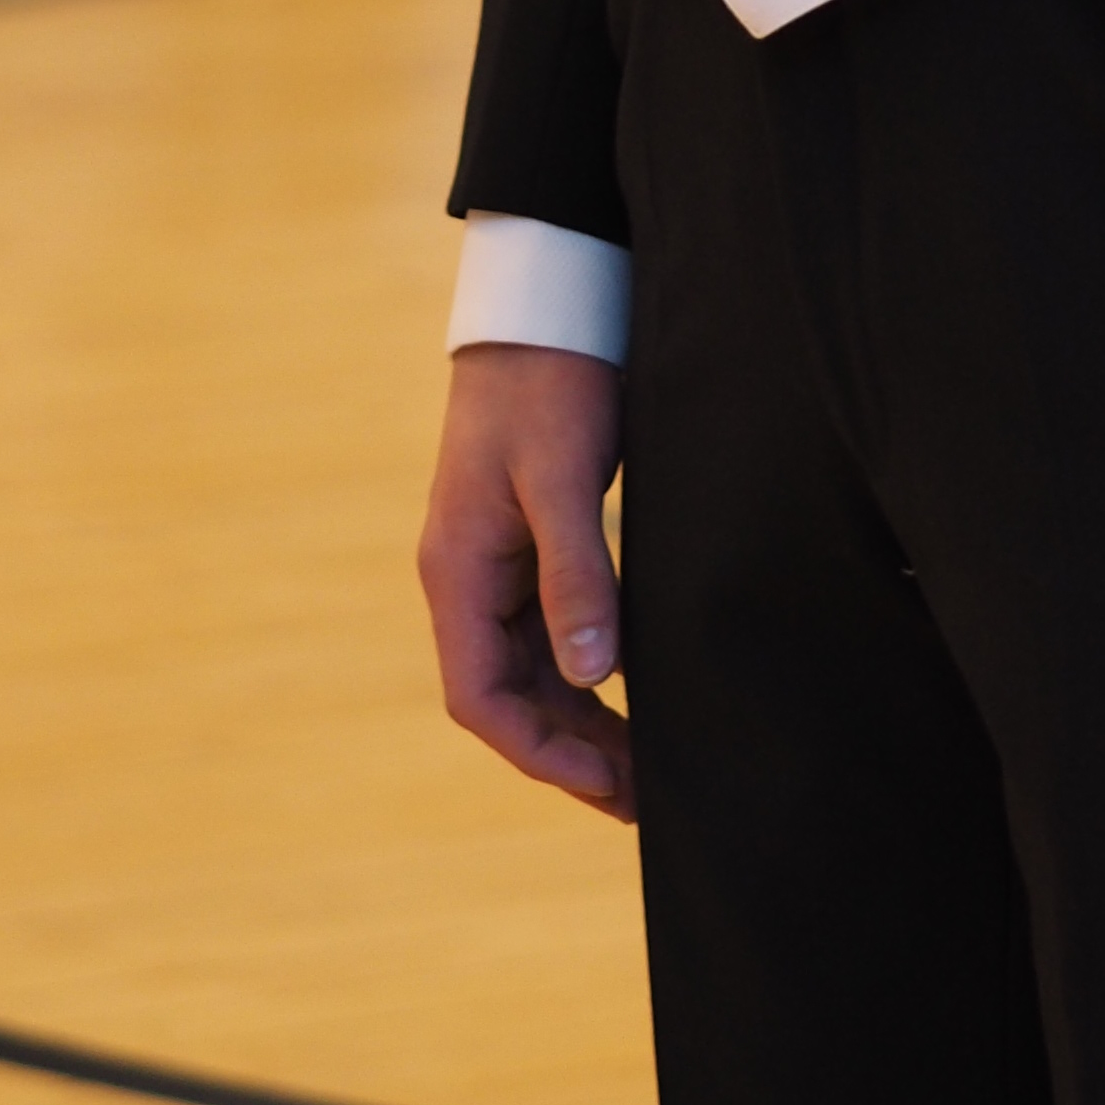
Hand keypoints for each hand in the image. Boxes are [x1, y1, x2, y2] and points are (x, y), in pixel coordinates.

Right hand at [418, 342, 632, 818]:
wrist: (546, 306)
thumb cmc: (549, 381)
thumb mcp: (563, 476)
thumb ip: (576, 571)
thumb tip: (593, 672)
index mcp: (458, 569)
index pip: (481, 697)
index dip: (540, 752)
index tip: (607, 785)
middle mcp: (469, 577)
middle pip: (509, 696)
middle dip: (570, 753)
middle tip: (644, 799)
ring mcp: (498, 564)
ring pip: (533, 671)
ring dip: (581, 722)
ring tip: (647, 766)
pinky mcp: (530, 545)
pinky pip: (551, 634)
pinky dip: (587, 675)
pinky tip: (634, 694)